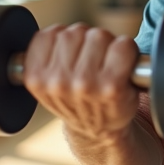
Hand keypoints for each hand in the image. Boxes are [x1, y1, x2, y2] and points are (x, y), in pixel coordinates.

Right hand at [22, 23, 141, 140]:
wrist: (99, 132)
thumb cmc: (76, 101)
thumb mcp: (45, 83)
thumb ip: (44, 55)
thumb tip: (56, 31)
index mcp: (36, 78)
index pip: (49, 34)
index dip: (64, 39)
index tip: (71, 55)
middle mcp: (58, 81)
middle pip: (75, 31)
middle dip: (87, 40)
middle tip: (92, 61)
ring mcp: (85, 83)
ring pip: (98, 34)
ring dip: (107, 43)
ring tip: (106, 64)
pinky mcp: (113, 85)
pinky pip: (122, 44)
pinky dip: (127, 49)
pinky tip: (122, 65)